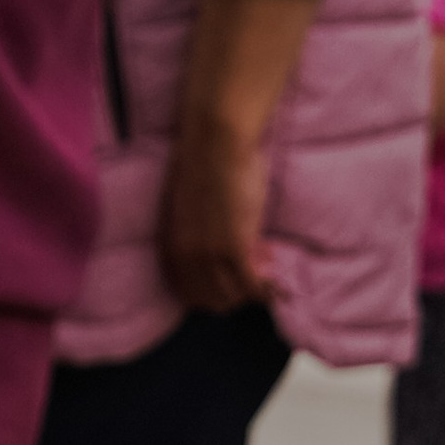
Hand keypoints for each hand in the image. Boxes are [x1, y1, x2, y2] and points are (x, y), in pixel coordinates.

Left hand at [157, 120, 273, 310]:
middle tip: (256, 267)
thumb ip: (197, 237)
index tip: (233, 278)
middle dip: (236, 292)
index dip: (215, 292)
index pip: (188, 295)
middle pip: (212, 302)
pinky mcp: (232, 246)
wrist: (215, 142)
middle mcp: (184, 257)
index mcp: (169, 248)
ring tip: (266, 261)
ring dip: (253, 289)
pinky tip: (276, 286)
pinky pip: (251, 285)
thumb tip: (218, 252)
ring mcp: (206, 254)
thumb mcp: (190, 213)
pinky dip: (266, 290)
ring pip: (233, 297)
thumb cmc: (206, 166)